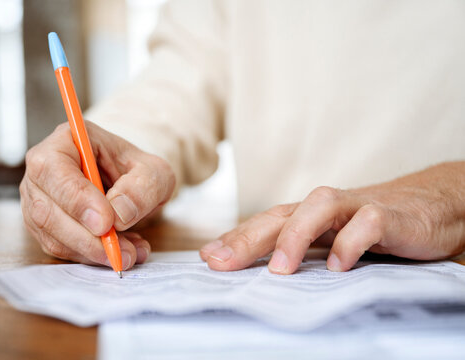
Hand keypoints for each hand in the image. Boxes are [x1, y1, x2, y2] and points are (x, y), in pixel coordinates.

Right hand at [20, 122, 175, 268]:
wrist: (133, 185)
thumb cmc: (138, 172)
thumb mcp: (155, 173)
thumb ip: (143, 187)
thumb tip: (120, 212)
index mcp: (67, 140)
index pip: (54, 169)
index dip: (77, 199)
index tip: (106, 222)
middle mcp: (43, 169)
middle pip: (46, 209)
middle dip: (86, 237)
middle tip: (121, 251)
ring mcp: (39, 199)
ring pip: (52, 235)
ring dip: (91, 251)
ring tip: (128, 253)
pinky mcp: (44, 226)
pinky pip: (60, 249)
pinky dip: (90, 257)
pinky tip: (119, 251)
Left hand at [200, 162, 464, 273]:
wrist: (433, 203)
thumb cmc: (374, 224)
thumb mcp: (334, 240)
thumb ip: (305, 251)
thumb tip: (265, 274)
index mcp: (310, 215)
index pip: (266, 223)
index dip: (235, 238)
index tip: (207, 258)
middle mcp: (327, 207)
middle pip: (280, 214)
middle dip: (247, 238)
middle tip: (220, 262)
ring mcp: (357, 206)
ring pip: (318, 207)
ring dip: (295, 236)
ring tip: (280, 270)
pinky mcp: (390, 215)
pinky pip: (368, 223)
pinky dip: (351, 242)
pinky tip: (338, 267)